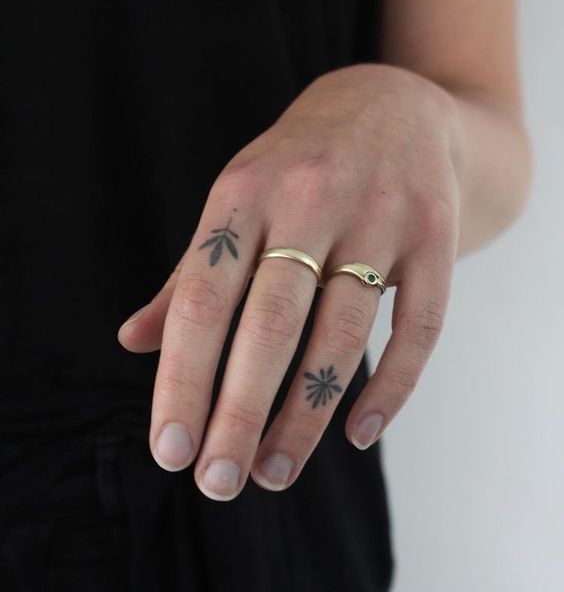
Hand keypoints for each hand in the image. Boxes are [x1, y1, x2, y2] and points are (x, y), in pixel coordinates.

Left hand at [117, 63, 459, 500]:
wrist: (394, 106)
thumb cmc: (297, 168)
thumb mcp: (236, 203)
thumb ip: (189, 275)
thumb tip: (133, 343)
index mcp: (244, 192)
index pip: (202, 299)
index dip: (182, 379)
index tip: (168, 451)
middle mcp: (310, 199)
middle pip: (270, 325)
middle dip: (239, 413)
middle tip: (218, 484)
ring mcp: (380, 215)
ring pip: (341, 334)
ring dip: (306, 415)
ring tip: (275, 473)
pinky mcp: (436, 234)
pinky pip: (420, 325)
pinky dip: (392, 387)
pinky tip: (358, 436)